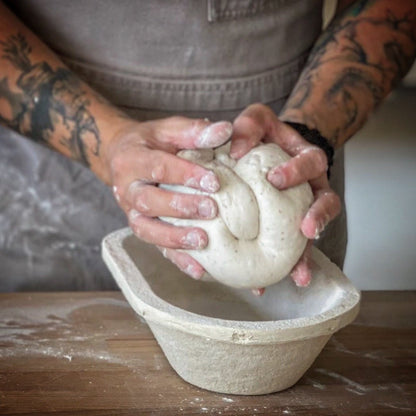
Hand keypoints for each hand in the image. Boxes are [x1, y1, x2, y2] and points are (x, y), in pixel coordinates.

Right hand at [105, 116, 231, 277]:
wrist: (121, 157)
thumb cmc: (150, 143)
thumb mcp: (168, 129)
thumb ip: (193, 132)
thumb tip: (226, 130)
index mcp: (132, 160)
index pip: (158, 167)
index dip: (185, 174)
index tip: (213, 180)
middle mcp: (127, 189)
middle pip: (149, 201)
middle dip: (180, 207)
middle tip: (211, 209)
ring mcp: (131, 213)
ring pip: (147, 230)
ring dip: (174, 238)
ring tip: (202, 242)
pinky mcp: (141, 228)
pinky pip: (155, 247)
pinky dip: (176, 259)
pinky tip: (198, 270)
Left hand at [230, 104, 340, 287]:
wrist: (267, 149)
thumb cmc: (262, 135)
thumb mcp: (256, 120)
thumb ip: (249, 126)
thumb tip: (236, 149)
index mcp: (306, 159)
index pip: (311, 162)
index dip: (296, 171)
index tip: (274, 179)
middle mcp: (311, 187)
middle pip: (326, 202)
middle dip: (317, 217)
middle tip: (306, 229)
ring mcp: (301, 209)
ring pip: (312, 233)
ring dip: (305, 254)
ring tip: (297, 275)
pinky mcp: (286, 228)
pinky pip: (289, 248)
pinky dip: (281, 266)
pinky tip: (264, 284)